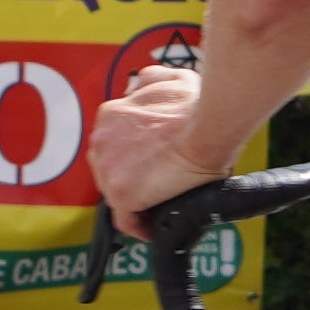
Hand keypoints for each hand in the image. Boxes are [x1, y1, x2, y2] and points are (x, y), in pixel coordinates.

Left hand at [89, 61, 221, 233]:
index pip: (114, 146)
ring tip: (158, 206)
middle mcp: (101, 141)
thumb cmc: (197, 106)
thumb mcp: (169, 80)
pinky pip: (125, 221)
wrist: (208, 127)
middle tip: (158, 185)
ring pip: (116, 195)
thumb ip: (149, 82)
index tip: (149, 165)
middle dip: (132, 178)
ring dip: (136, 200)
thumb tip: (139, 86)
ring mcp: (108, 169)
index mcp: (111, 115)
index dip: (132, 158)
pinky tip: (154, 229)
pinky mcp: (122, 193)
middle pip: (110, 170)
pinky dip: (140, 227)